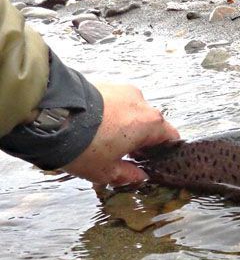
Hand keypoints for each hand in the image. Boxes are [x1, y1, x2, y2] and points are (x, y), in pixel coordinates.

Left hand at [63, 83, 179, 185]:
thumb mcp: (106, 171)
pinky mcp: (103, 83)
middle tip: (122, 154)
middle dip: (139, 138)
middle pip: (150, 123)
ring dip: (123, 124)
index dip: (162, 152)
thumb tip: (140, 177)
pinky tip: (92, 126)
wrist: (49, 114)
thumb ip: (129, 175)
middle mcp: (141, 102)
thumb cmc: (84, 146)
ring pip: (131, 111)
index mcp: (150, 123)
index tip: (150, 161)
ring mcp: (122, 90)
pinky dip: (109, 113)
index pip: (170, 137)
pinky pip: (114, 102)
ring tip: (102, 139)